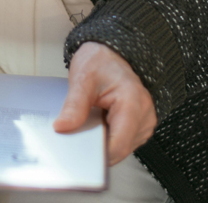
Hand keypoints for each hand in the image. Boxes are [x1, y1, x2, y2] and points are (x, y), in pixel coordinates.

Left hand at [53, 42, 157, 165]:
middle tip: (82, 129)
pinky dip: (110, 137)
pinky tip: (102, 122)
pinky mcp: (141, 126)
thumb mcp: (82, 80)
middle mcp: (145, 114)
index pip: (119, 144)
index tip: (79, 150)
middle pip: (120, 149)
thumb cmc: (100, 61)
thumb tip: (62, 127)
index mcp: (133, 101)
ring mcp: (145, 121)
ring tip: (95, 120)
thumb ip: (73, 106)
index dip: (98, 153)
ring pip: (122, 148)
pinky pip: (123, 142)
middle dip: (98, 147)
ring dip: (105, 142)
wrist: (110, 54)